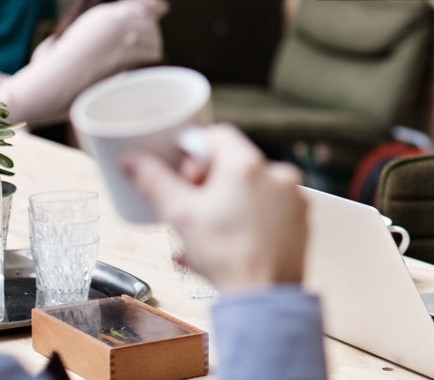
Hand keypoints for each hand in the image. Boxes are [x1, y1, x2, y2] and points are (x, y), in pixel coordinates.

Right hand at [125, 124, 308, 292]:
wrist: (263, 298)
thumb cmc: (226, 256)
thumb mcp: (179, 214)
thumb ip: (154, 181)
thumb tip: (133, 161)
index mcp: (247, 164)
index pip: (216, 136)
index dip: (194, 155)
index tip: (183, 178)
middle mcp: (277, 174)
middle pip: (233, 164)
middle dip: (206, 186)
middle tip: (191, 210)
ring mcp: (292, 198)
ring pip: (249, 191)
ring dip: (223, 207)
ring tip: (205, 236)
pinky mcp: (300, 220)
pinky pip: (267, 210)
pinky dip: (246, 221)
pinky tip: (227, 243)